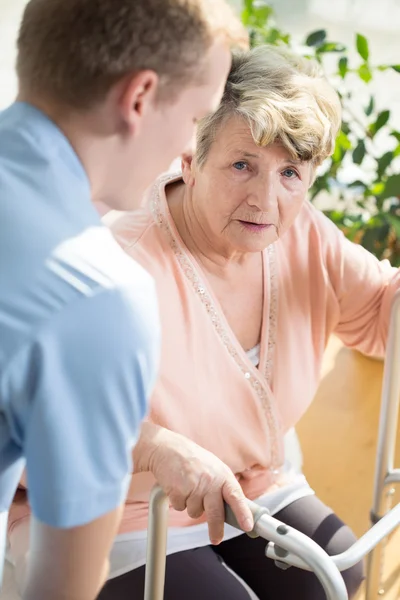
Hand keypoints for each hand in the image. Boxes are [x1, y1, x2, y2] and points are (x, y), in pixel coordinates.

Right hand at [134, 423, 253, 544]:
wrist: (168, 449)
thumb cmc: (193, 460)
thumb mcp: (214, 469)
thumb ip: (223, 487)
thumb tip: (234, 510)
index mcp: (222, 475)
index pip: (236, 496)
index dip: (243, 513)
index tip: (248, 526)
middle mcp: (210, 481)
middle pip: (215, 513)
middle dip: (216, 529)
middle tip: (216, 539)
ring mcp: (194, 486)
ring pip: (195, 512)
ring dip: (192, 506)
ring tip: (188, 487)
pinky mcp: (178, 491)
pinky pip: (181, 508)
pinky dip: (179, 501)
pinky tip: (178, 486)